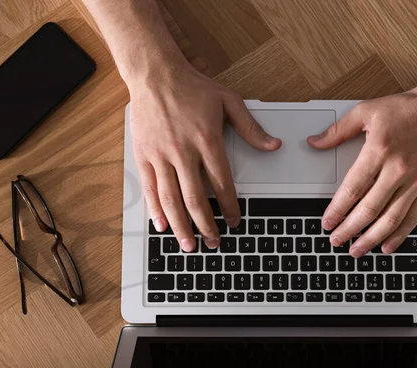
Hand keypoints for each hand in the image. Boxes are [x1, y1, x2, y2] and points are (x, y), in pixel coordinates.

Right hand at [129, 59, 280, 250]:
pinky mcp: (143, 156)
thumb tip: (273, 145)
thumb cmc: (192, 88)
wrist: (155, 74)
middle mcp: (182, 151)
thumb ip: (251, 127)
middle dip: (206, 225)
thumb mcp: (228, 101)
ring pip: (170, 199)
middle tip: (214, 241)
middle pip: (195, 198)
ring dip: (181, 225)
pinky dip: (155, 210)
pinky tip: (162, 226)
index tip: (235, 220)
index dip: (230, 206)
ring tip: (189, 245)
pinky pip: (150, 188)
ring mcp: (160, 155)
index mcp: (207, 140)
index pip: (221, 183)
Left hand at [307, 80, 416, 256]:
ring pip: (390, 218)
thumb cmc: (406, 109)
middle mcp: (397, 169)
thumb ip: (338, 130)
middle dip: (349, 229)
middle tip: (335, 240)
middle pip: (369, 209)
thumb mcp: (367, 111)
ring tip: (356, 250)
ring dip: (371, 238)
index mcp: (379, 150)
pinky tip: (386, 246)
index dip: (337, 209)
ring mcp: (415, 181)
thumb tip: (315, 142)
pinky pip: (413, 217)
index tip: (327, 222)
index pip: (353, 188)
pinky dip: (399, 235)